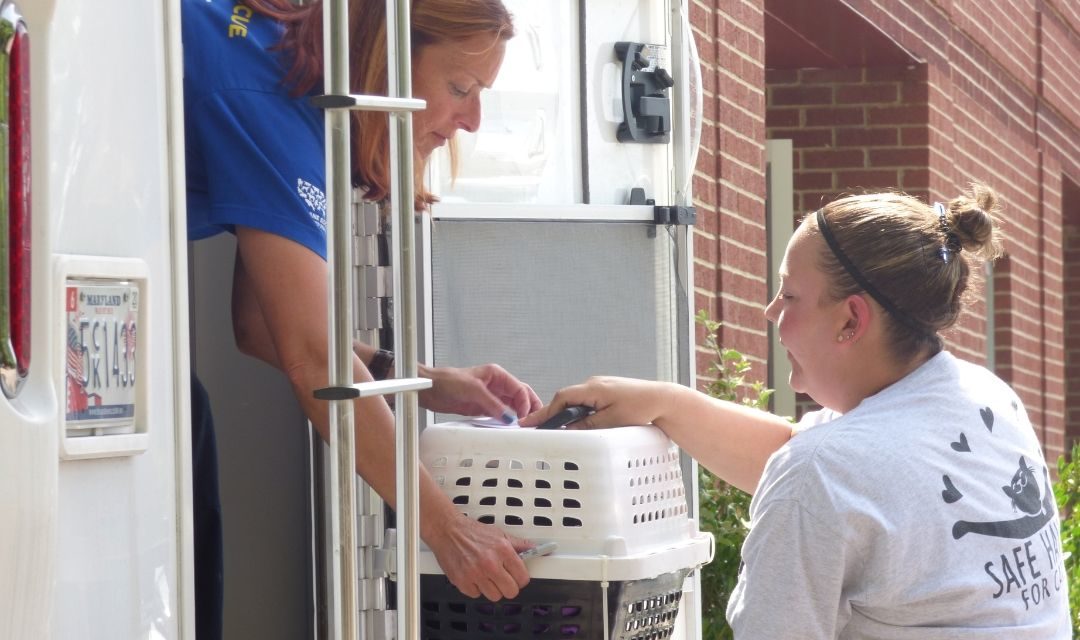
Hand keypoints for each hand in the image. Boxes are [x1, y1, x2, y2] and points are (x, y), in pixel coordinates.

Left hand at [419, 364, 541, 421]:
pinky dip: (506, 420)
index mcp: (497, 374)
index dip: (525, 402)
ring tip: (524, 426)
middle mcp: (495, 385)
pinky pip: (500, 414)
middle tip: (535, 420)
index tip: (524, 416)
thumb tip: (507, 416)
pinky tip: (509, 427)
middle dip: (529, 407)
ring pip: (512, 406)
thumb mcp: (473, 389)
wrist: (430, 389)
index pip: (519, 388)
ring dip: (519, 415)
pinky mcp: (482, 407)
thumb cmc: (446, 380)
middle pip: (520, 396)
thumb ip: (492, 403)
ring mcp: (490, 397)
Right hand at [425, 515, 532, 599]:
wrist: (447, 530)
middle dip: (509, 586)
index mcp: (502, 550)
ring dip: (492, 588)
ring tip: (487, 576)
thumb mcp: (499, 534)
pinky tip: (474, 576)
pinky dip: (476, 588)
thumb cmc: (471, 531)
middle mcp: (490, 563)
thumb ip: (518, 544)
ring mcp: (475, 574)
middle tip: (503, 578)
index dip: (521, 578)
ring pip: (494, 596)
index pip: (522, 578)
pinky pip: (476, 595)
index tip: (517, 576)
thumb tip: (534, 548)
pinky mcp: (462, 581)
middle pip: (511, 591)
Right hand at [518, 376, 676, 428]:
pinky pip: (586, 402)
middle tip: (538, 429)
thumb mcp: (611, 421)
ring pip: (576, 402)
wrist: (662, 399)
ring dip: (568, 415)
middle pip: (565, 400)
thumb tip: (567, 430)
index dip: (545, 412)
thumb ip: (587, 425)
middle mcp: (593, 384)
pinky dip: (579, 413)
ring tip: (558, 430)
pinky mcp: (606, 392)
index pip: (561, 399)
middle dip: (553, 415)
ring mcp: (600, 387)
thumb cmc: (641, 408)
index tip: (530, 423)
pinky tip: (579, 425)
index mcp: (592, 388)